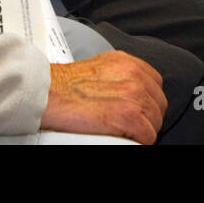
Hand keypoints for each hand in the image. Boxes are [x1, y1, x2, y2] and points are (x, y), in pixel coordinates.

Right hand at [41, 50, 166, 143]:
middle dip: (148, 116)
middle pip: (159, 103)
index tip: (138, 110)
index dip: (147, 100)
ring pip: (155, 121)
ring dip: (144, 130)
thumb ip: (117, 76)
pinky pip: (147, 135)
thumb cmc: (62, 85)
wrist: (44, 93)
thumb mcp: (96, 68)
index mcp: (125, 62)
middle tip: (132, 125)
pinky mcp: (127, 115)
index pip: (154, 83)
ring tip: (125, 133)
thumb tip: (128, 93)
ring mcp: (132, 94)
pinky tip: (123, 137)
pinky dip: (139, 140)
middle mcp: (132, 74)